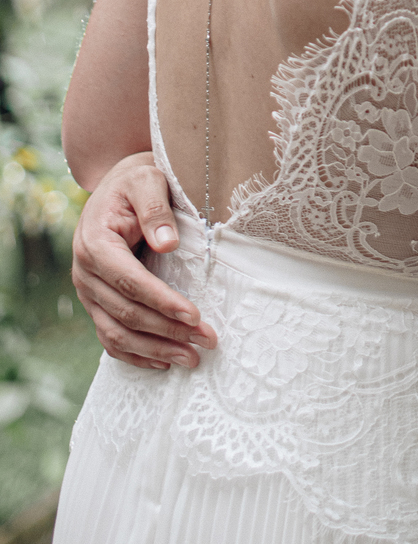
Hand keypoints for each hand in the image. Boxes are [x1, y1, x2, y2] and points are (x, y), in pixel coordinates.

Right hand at [71, 152, 216, 369]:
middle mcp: (85, 273)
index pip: (130, 282)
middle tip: (207, 341)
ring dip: (154, 350)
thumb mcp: (147, 180)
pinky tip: (162, 363)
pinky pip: (110, 337)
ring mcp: (88, 292)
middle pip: (126, 312)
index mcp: (95, 244)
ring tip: (191, 359)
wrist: (117, 186)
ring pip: (117, 332)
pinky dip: (135, 354)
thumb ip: (155, 208)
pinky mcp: (96, 303)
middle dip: (167, 331)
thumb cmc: (136, 182)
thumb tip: (168, 243)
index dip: (162, 302)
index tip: (195, 316)